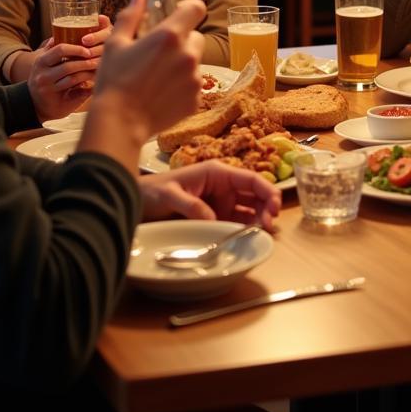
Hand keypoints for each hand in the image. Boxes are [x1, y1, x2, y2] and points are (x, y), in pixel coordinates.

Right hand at [27, 16, 112, 121]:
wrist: (35, 105)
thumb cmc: (45, 79)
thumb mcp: (44, 63)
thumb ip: (52, 49)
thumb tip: (61, 32)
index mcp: (41, 61)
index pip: (60, 50)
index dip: (76, 49)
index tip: (88, 50)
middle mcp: (43, 75)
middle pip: (68, 66)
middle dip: (86, 63)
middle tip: (100, 60)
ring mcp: (49, 89)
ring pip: (73, 79)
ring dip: (89, 74)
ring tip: (99, 70)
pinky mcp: (57, 101)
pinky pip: (77, 92)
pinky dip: (88, 87)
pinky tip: (96, 83)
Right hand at [83, 0, 205, 158]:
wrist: (119, 122)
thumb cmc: (113, 80)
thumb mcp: (115, 44)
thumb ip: (131, 16)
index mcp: (170, 36)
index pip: (196, 8)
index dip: (189, 8)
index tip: (179, 14)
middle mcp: (188, 55)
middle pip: (196, 37)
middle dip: (182, 41)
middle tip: (160, 53)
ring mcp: (195, 79)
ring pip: (195, 62)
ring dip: (182, 64)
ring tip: (157, 77)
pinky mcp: (196, 99)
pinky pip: (194, 85)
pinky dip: (182, 86)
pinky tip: (161, 93)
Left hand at [139, 161, 281, 229]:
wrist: (135, 203)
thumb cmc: (152, 191)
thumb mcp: (169, 194)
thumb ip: (191, 205)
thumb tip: (213, 220)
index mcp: (217, 173)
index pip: (251, 179)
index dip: (268, 190)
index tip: (275, 208)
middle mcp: (224, 187)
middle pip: (255, 195)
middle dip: (267, 208)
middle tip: (268, 226)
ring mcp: (221, 204)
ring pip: (249, 211)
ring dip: (259, 221)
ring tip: (262, 234)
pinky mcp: (216, 219)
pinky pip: (236, 224)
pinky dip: (246, 230)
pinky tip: (250, 238)